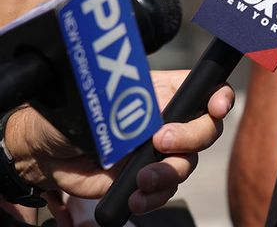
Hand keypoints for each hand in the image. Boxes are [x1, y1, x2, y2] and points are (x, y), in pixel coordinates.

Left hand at [5, 70, 234, 214]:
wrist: (45, 154)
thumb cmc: (70, 118)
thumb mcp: (101, 104)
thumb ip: (130, 108)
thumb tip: (152, 121)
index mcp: (165, 92)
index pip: (206, 89)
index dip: (219, 97)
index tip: (216, 107)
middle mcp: (169, 120)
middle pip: (207, 129)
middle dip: (192, 138)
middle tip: (161, 142)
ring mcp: (159, 152)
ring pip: (188, 164)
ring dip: (169, 173)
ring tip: (141, 180)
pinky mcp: (146, 179)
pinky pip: (166, 191)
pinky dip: (154, 197)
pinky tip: (135, 198)